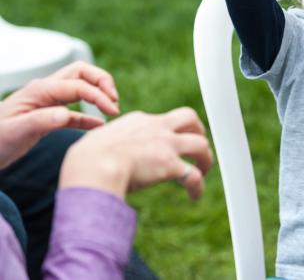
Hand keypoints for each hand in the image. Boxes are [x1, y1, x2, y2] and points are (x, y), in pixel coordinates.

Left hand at [0, 62, 119, 168]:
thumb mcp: (15, 132)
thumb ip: (40, 121)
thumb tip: (66, 114)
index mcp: (40, 90)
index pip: (78, 85)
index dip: (99, 95)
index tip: (112, 112)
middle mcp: (46, 90)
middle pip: (83, 72)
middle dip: (102, 82)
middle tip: (114, 101)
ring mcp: (48, 102)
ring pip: (81, 86)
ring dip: (99, 93)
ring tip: (112, 110)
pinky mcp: (49, 116)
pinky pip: (76, 110)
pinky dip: (90, 115)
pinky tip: (99, 126)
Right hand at [59, 108, 212, 200]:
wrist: (93, 166)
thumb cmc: (87, 158)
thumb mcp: (98, 140)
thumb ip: (107, 141)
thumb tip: (100, 149)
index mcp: (139, 121)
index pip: (161, 120)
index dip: (167, 132)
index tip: (165, 145)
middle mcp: (157, 127)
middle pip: (190, 119)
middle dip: (198, 131)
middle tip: (197, 146)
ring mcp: (166, 145)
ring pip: (201, 144)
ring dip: (205, 158)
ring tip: (203, 170)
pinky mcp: (170, 165)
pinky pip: (193, 175)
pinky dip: (198, 186)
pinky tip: (195, 195)